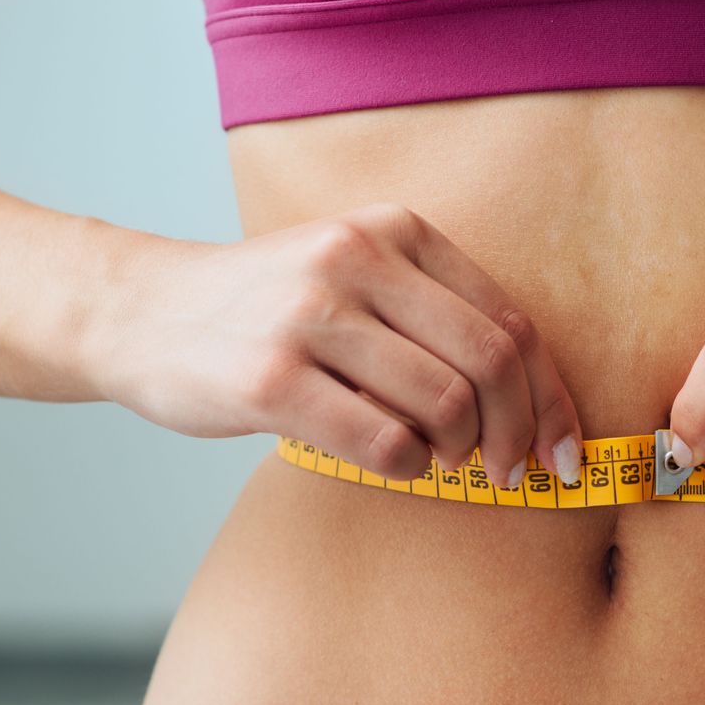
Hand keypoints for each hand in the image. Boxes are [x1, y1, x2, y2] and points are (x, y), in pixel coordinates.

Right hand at [92, 202, 585, 487]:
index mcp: (393, 231)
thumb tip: (534, 404)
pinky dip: (406, 466)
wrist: (139, 313)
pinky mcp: (271, 377)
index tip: (565, 451)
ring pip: (445, 404)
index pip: (510, 322)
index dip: (553, 398)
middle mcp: (356, 260)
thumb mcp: (353, 279)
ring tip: (437, 460)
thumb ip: (433, 317)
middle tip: (509, 473)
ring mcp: (310, 315)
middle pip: (492, 362)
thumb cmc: (264, 312)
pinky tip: (392, 461)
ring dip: (457, 452)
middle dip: (519, 433)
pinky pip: (384, 441)